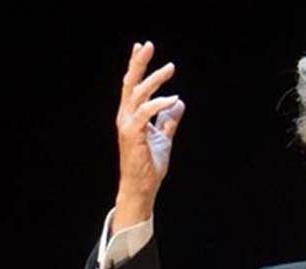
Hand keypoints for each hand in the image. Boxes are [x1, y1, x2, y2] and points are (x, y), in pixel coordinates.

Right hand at [114, 41, 185, 232]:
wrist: (142, 187)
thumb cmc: (150, 165)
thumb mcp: (164, 138)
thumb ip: (169, 120)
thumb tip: (180, 103)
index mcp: (131, 116)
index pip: (132, 86)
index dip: (137, 66)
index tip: (142, 47)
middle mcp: (126, 117)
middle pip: (130, 84)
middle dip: (139, 63)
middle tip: (148, 45)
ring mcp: (128, 125)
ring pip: (138, 94)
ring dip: (154, 80)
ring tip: (169, 68)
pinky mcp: (133, 135)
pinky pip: (145, 113)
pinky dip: (159, 104)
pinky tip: (173, 98)